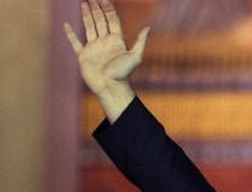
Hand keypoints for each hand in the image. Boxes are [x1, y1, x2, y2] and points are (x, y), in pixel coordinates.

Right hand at [64, 0, 149, 121]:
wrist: (110, 87)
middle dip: (96, 9)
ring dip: (86, 15)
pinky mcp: (83, 56)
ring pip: (89, 27)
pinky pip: (75, 42)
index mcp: (116, 40)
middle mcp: (105, 42)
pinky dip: (70, 34)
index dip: (108, 9)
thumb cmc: (123, 74)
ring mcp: (93, 48)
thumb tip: (148, 27)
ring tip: (83, 3)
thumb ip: (141, 42)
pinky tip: (67, 25)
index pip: (112, 20)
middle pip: (100, 21)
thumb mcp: (135, 57)